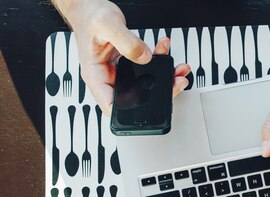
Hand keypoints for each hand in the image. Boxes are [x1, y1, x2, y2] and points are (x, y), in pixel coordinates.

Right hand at [56, 0, 189, 115]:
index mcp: (96, 76)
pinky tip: (165, 50)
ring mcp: (120, 72)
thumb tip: (145, 57)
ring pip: (145, 84)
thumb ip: (127, 42)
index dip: (130, 112)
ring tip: (178, 70)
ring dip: (165, 77)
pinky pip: (148, 69)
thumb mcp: (107, 26)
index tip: (151, 105)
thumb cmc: (90, 17)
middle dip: (159, 93)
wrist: (90, 8)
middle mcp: (109, 78)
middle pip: (135, 98)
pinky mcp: (129, 65)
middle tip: (176, 83)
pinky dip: (160, 61)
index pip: (111, 106)